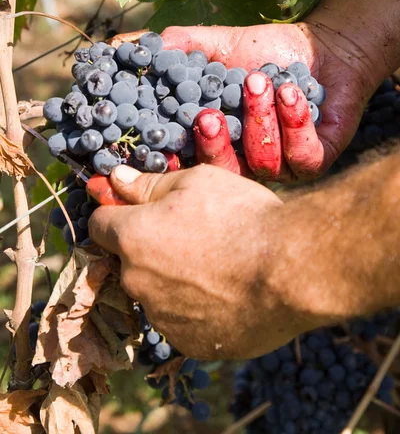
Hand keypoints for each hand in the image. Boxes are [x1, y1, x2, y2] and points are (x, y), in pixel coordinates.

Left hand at [88, 164, 319, 359]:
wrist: (290, 269)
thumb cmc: (242, 216)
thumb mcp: (196, 182)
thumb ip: (149, 185)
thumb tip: (115, 182)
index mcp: (132, 238)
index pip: (100, 225)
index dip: (117, 213)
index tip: (137, 210)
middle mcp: (137, 282)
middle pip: (129, 261)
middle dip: (149, 248)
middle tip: (192, 236)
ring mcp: (162, 318)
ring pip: (156, 293)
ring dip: (172, 281)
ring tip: (218, 267)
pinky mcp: (190, 344)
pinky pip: (181, 322)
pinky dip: (195, 310)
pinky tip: (227, 293)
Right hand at [161, 22, 378, 179]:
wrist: (323, 48)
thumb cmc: (264, 51)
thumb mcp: (213, 45)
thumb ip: (174, 48)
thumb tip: (118, 46)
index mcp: (217, 142)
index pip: (187, 162)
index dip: (172, 159)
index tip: (161, 145)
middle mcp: (245, 161)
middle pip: (221, 174)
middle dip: (214, 146)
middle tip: (209, 115)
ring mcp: (281, 166)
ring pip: (262, 162)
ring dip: (257, 118)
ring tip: (259, 80)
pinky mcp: (316, 160)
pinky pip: (301, 155)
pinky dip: (293, 122)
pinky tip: (291, 91)